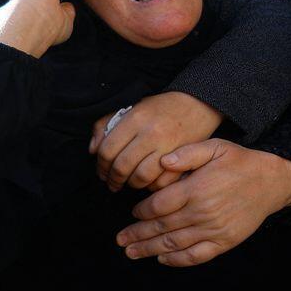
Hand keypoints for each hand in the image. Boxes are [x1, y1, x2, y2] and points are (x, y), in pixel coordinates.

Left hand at [89, 91, 221, 191]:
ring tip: (130, 183)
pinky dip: (152, 187)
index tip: (101, 171)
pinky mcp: (182, 158)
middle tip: (112, 184)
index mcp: (135, 118)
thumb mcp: (133, 109)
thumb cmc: (161, 108)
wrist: (198, 104)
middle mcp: (150, 132)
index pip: (107, 149)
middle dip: (113, 180)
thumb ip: (107, 125)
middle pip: (122, 166)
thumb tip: (92, 149)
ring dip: (131, 185)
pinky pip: (161, 181)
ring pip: (140, 177)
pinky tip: (148, 183)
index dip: (101, 165)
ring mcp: (167, 146)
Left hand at [115, 139, 290, 266]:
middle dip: (138, 234)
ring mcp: (214, 230)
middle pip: (162, 227)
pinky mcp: (224, 242)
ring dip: (150, 249)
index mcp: (197, 188)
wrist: (271, 181)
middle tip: (120, 240)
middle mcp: (203, 212)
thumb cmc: (240, 161)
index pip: (159, 204)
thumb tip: (162, 160)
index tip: (132, 212)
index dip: (142, 211)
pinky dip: (177, 260)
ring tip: (132, 253)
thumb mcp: (215, 146)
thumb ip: (187, 153)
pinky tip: (162, 259)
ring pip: (175, 244)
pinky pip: (196, 255)